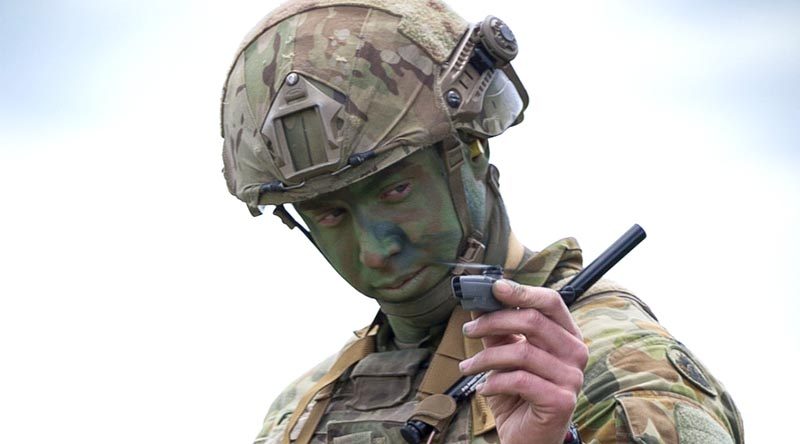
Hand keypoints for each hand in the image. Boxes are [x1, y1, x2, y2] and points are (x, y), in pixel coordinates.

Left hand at [458, 279, 588, 443]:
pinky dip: (494, 382)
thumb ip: (497, 331)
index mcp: (567, 335)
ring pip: (522, 352)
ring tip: (467, 367)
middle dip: (493, 322)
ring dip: (485, 358)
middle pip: (533, 321)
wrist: (528, 438)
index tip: (493, 288)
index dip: (521, 292)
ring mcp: (572, 377)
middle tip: (468, 330)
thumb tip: (479, 302)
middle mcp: (576, 353)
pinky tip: (483, 389)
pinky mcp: (561, 400)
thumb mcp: (504, 358)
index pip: (551, 302)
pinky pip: (520, 380)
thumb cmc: (519, 394)